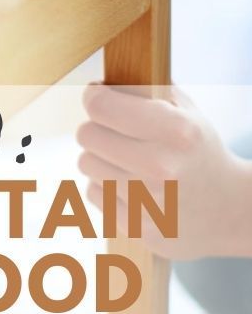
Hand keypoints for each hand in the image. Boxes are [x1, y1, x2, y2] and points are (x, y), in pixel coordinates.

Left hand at [78, 84, 251, 259]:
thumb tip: (99, 85)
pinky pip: (93, 193)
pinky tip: (130, 186)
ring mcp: (147, 202)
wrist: (227, 210)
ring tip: (127, 161)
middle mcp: (160, 167)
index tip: (97, 96)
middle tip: (115, 131)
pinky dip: (105, 186)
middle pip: (87, 134)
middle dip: (97, 128)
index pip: (102, 106)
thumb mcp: (187, 112)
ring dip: (100, 158)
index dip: (94, 97)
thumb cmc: (198, 152)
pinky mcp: (135, 227)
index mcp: (176, 132)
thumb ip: (146, 90)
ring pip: (86, 163)